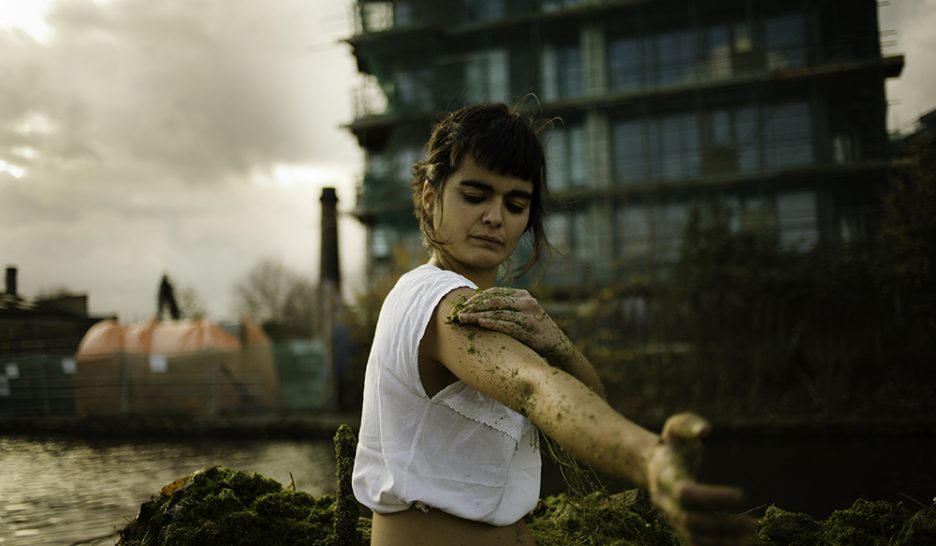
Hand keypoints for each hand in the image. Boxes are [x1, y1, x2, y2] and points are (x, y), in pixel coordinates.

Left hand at [455, 287, 572, 362]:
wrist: (557, 345)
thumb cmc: (534, 330)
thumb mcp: (523, 313)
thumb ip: (507, 308)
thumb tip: (480, 307)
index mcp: (523, 295)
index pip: (496, 292)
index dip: (478, 297)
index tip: (464, 304)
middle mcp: (526, 302)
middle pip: (494, 301)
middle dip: (474, 306)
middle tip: (458, 313)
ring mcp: (529, 315)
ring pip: (498, 313)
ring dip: (478, 316)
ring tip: (464, 319)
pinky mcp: (530, 330)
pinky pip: (507, 325)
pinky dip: (492, 323)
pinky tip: (480, 323)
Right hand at [647, 413, 754, 545]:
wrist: (653, 465)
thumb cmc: (673, 444)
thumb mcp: (676, 427)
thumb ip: (689, 424)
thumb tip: (704, 430)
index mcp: (665, 476)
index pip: (686, 493)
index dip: (713, 497)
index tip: (741, 495)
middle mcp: (665, 500)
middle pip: (690, 521)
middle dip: (722, 525)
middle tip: (753, 523)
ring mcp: (670, 516)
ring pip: (693, 536)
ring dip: (722, 540)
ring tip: (751, 538)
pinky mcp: (679, 525)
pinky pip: (696, 542)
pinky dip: (717, 545)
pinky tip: (742, 543)